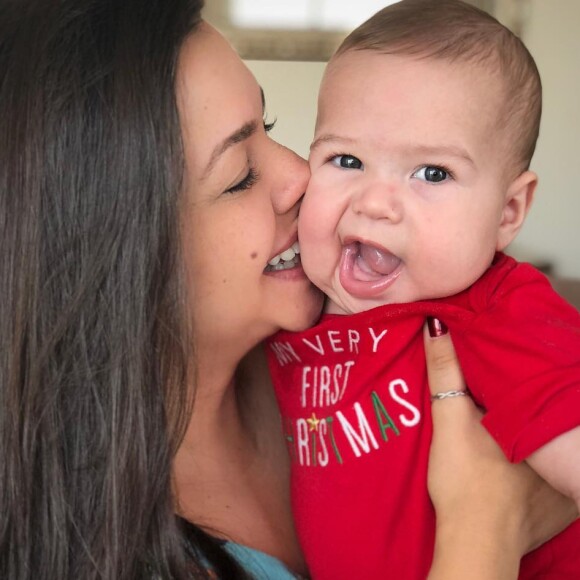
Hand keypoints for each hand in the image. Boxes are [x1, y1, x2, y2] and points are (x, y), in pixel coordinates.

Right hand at [424, 319, 577, 578]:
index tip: (514, 379)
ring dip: (541, 444)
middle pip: (548, 425)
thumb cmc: (466, 478)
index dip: (529, 383)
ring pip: (555, 456)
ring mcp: (564, 487)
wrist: (474, 540)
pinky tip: (525, 474)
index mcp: (539, 426)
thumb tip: (437, 326)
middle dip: (536, 412)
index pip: (542, 394)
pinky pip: (558, 486)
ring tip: (516, 440)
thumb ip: (446, 371)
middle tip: (511, 410)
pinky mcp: (560, 513)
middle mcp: (560, 457)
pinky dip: (546, 477)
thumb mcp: (450, 418)